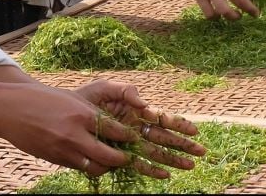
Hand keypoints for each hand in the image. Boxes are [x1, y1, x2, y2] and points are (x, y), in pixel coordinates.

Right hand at [0, 83, 143, 177]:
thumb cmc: (43, 99)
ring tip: (111, 162)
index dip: (128, 137)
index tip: (135, 138)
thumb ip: (90, 113)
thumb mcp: (72, 100)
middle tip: (128, 157)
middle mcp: (75, 134)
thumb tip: (109, 125)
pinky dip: (88, 166)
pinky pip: (78, 167)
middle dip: (122, 159)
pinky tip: (92, 161)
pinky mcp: (54, 159)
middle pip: (108, 155)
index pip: (115, 131)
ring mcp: (64, 149)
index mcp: (83, 115)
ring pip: (94, 167)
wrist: (12, 109)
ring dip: (106, 167)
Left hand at [77, 80, 204, 177]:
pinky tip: (164, 176)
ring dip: (172, 160)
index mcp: (136, 111)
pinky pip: (137, 163)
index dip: (179, 125)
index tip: (194, 131)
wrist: (63, 113)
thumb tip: (144, 104)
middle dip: (183, 145)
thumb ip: (125, 91)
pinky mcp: (118, 153)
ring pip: (155, 152)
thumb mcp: (104, 89)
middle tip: (201, 152)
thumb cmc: (85, 99)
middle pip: (165, 138)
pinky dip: (151, 169)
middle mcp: (136, 128)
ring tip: (190, 166)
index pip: (162, 119)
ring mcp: (128, 142)